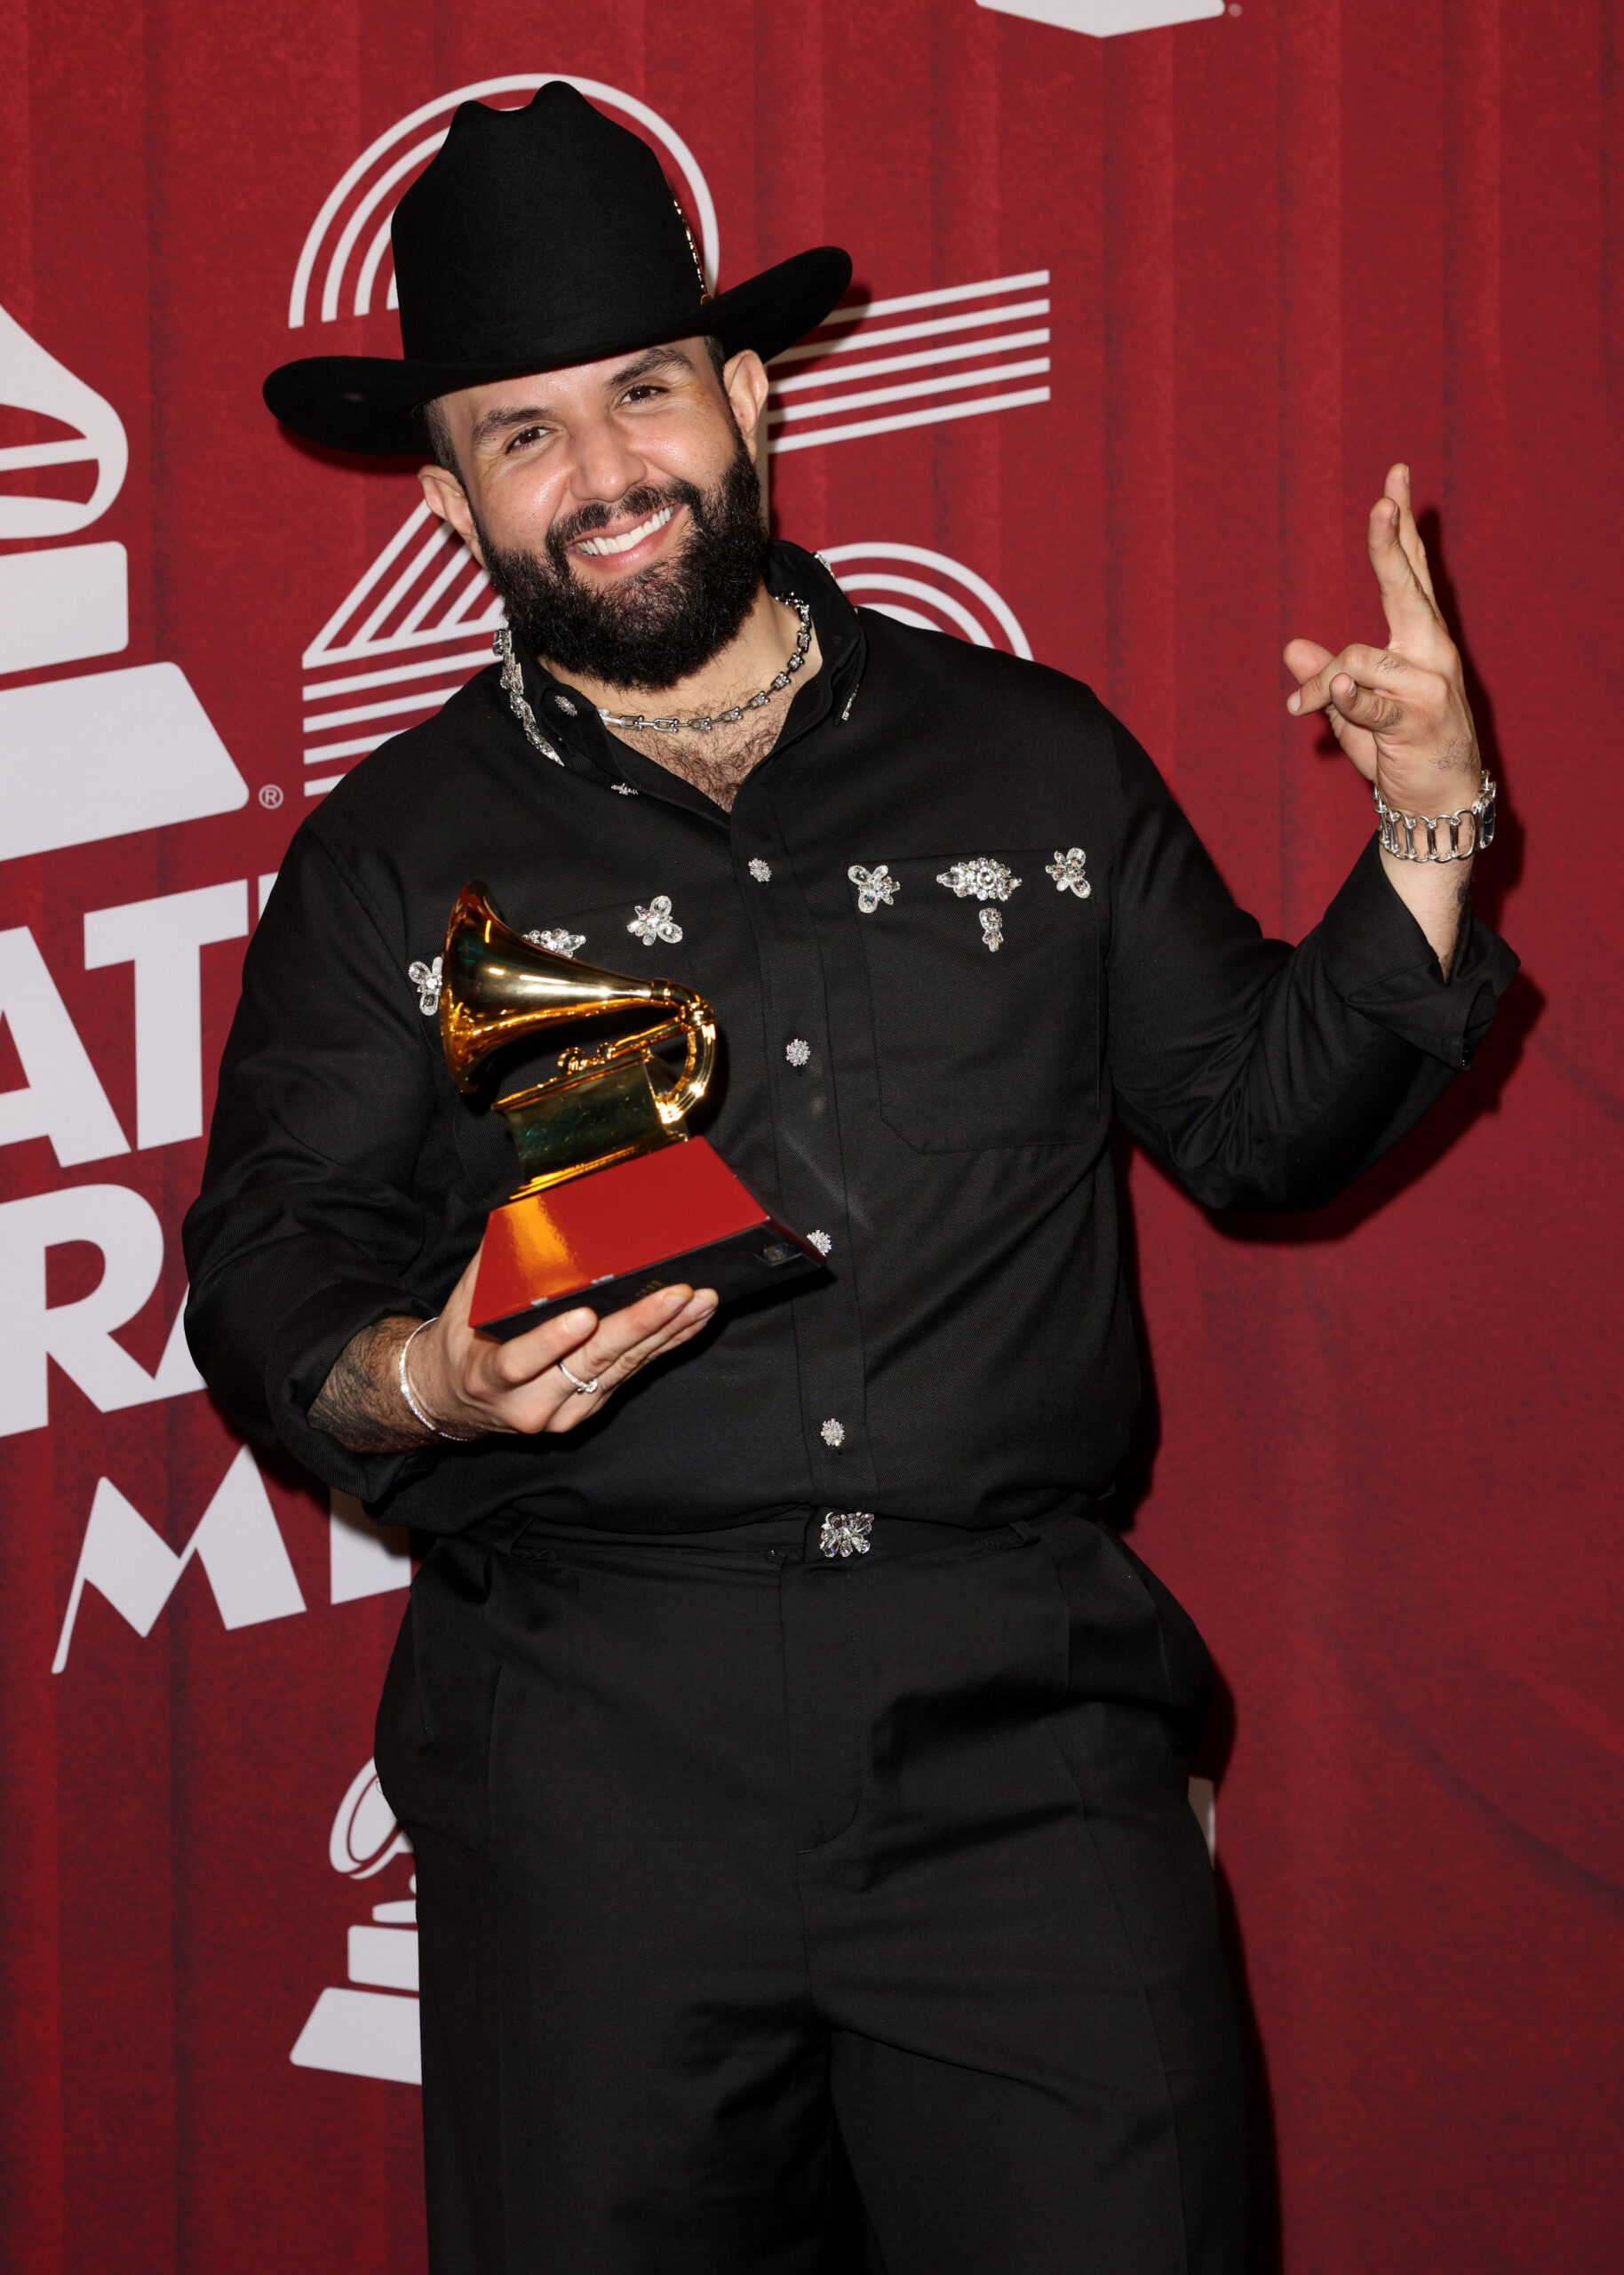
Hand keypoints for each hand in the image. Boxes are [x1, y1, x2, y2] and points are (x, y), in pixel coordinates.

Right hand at [407, 1242, 717, 1438]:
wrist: (459, 1400)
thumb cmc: (464, 1342)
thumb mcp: (465, 1305)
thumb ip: (495, 1267)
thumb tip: (527, 1215)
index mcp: (490, 1377)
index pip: (520, 1361)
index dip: (552, 1340)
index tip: (583, 1316)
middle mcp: (529, 1404)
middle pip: (589, 1364)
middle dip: (637, 1326)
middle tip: (674, 1295)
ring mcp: (565, 1412)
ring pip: (620, 1370)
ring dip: (665, 1334)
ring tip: (698, 1302)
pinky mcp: (591, 1406)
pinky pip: (632, 1374)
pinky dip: (665, 1345)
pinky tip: (692, 1321)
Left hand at [1283, 463, 1479, 819]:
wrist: (1437, 802)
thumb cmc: (1399, 752)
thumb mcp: (1355, 710)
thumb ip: (1330, 678)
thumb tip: (1293, 648)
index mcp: (1422, 640)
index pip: (1411, 574)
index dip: (1401, 529)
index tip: (1395, 480)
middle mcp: (1432, 652)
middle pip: (1406, 587)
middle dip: (1391, 544)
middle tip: (1383, 501)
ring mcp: (1428, 684)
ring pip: (1359, 658)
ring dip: (1324, 682)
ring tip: (1302, 705)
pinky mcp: (1415, 720)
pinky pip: (1369, 702)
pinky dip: (1346, 697)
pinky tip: (1329, 691)